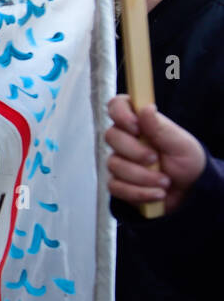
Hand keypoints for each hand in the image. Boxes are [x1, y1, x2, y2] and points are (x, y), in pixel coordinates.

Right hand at [105, 95, 205, 213]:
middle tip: (155, 159)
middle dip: (134, 151)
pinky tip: (156, 193)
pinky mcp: (118, 183)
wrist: (189, 192)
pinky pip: (116, 187)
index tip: (136, 127)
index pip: (117, 106)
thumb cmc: (186, 163)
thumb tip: (146, 108)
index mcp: (140, 124)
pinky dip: (139, 192)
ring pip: (114, 165)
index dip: (120, 113)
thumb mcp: (180, 143)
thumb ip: (160, 128)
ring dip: (142, 176)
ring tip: (164, 182)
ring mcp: (119, 161)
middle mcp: (126, 140)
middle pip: (111, 136)